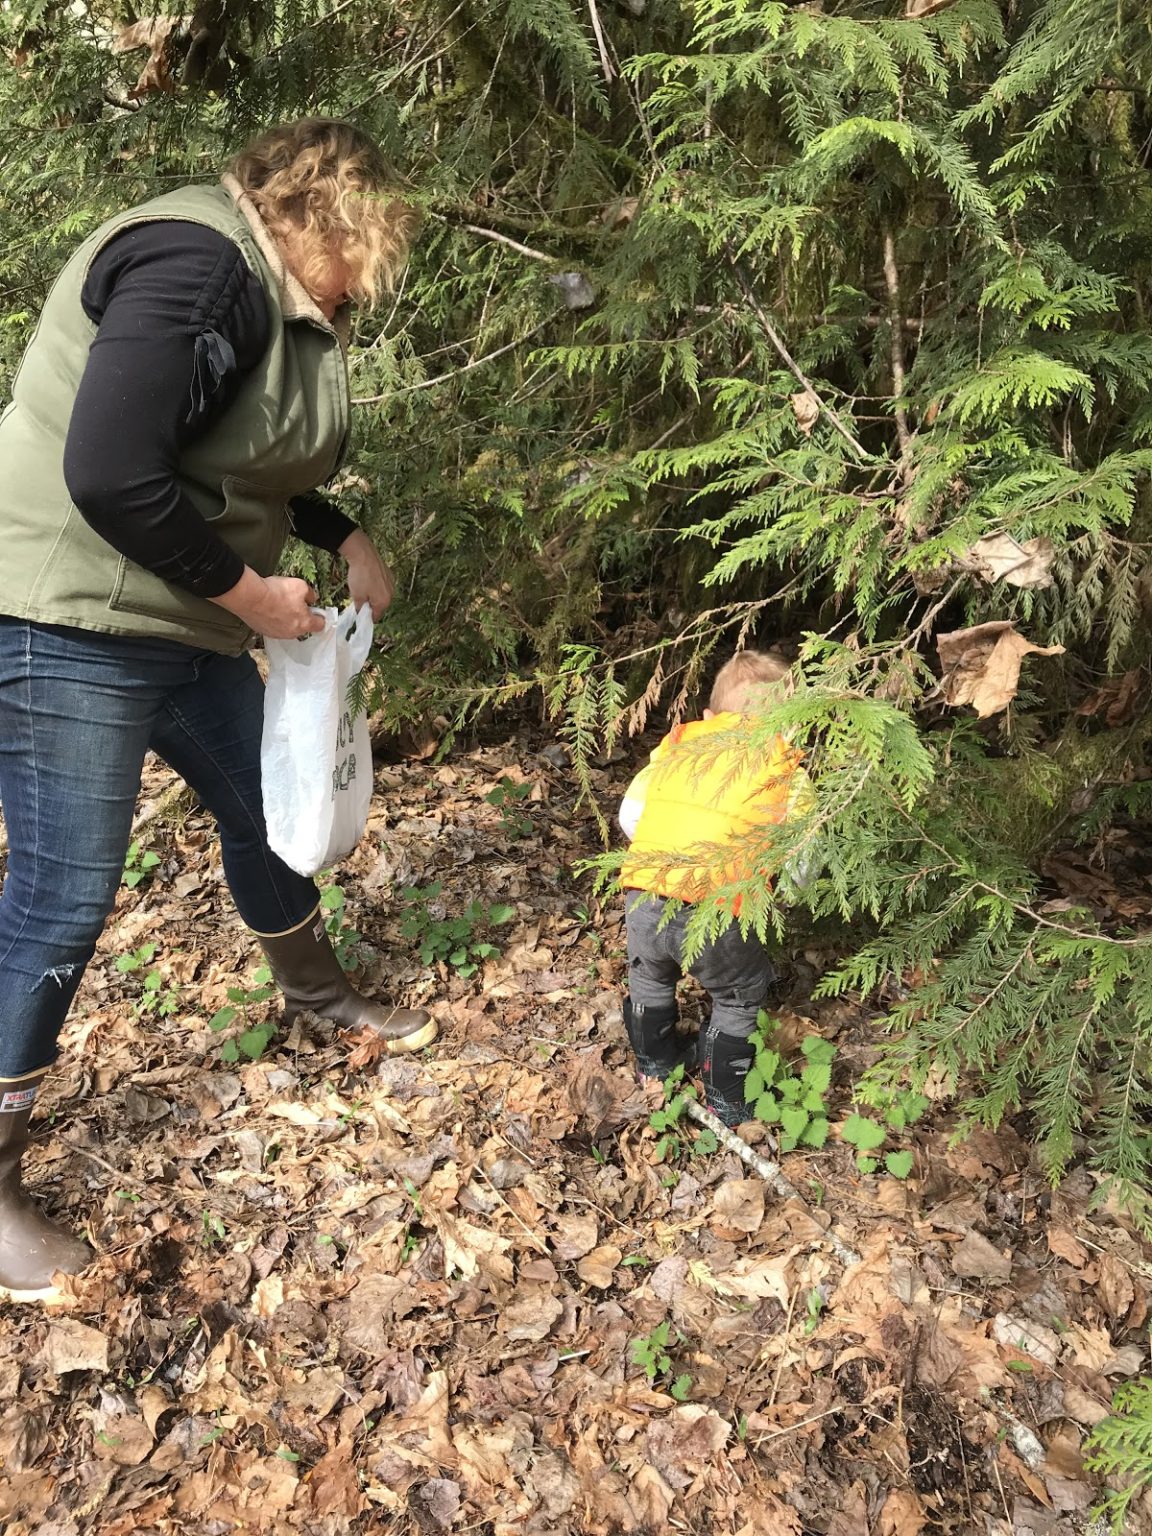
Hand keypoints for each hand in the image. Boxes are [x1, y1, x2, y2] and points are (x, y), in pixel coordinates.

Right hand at [209, 568, 325, 638]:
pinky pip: (273, 626)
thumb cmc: (277, 592)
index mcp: (305, 623)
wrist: (250, 597)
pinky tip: (269, 608)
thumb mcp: (301, 586)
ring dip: (286, 618)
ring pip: (287, 627)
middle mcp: (292, 633)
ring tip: (279, 604)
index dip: (320, 616)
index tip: (316, 610)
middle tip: (294, 602)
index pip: (320, 625)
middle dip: (301, 616)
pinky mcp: (264, 632)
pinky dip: (273, 619)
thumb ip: (311, 594)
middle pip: (303, 626)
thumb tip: (312, 599)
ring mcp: (277, 634)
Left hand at [339, 528, 394, 620]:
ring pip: (382, 595)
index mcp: (383, 602)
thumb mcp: (356, 596)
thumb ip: (360, 608)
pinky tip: (368, 580)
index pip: (376, 617)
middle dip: (371, 605)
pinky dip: (377, 586)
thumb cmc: (360, 576)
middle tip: (359, 600)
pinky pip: (383, 586)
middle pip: (380, 606)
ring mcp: (391, 584)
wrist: (363, 555)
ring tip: (362, 588)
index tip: (360, 614)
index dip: (367, 617)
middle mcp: (391, 595)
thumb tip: (361, 613)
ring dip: (374, 595)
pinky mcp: (389, 575)